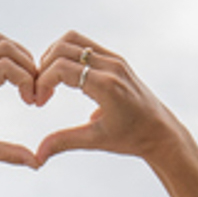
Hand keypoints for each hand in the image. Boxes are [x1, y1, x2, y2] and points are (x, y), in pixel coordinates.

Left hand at [0, 34, 39, 168]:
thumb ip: (8, 154)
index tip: (32, 102)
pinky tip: (16, 78)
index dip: (26, 80)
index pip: (4, 67)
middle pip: (4, 48)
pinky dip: (9, 55)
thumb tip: (37, 162)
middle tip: (35, 91)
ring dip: (20, 57)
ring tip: (29, 82)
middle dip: (28, 66)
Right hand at [32, 31, 184, 165]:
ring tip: (49, 82)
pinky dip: (68, 55)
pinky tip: (64, 78)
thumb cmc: (132, 138)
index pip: (62, 68)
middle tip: (40, 92)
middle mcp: (111, 66)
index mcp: (106, 85)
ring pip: (73, 40)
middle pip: (63, 48)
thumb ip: (64, 142)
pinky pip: (85, 45)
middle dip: (44, 68)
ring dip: (54, 56)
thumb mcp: (96, 140)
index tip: (38, 101)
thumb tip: (37, 155)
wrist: (160, 132)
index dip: (42, 82)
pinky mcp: (116, 59)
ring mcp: (114, 59)